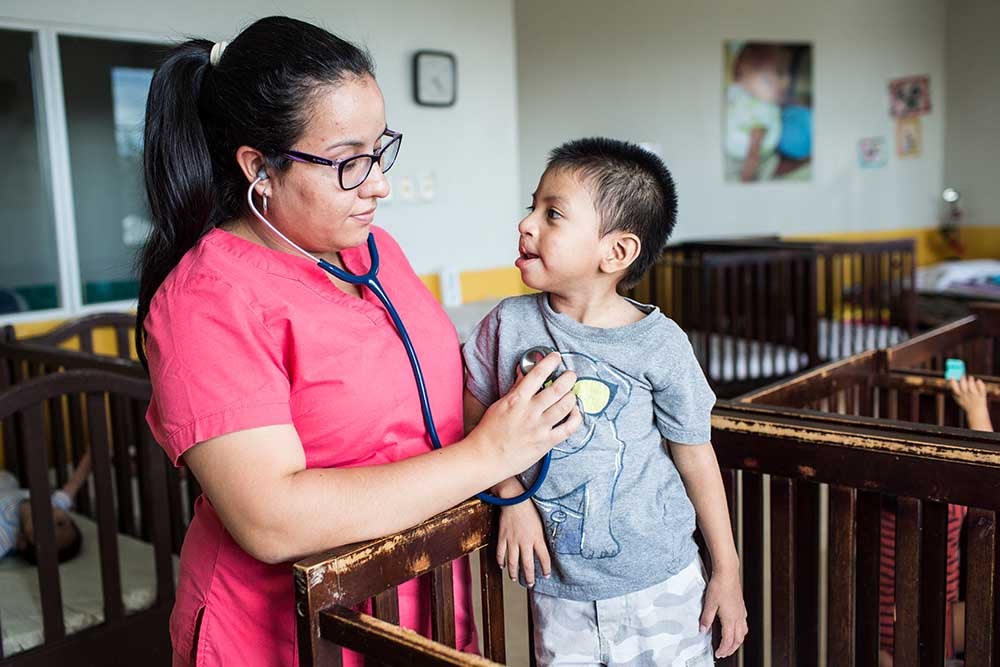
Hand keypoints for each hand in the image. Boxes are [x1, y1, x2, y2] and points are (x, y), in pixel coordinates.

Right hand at [472, 352, 580, 472]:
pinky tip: (574, 413)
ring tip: (571, 393)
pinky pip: (568, 428)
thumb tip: (524, 373)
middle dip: (568, 378)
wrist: (485, 458)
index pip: (537, 375)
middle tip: (571, 375)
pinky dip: (575, 418)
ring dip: (572, 396)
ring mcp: (539, 428)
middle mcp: (530, 412)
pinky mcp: (546, 443)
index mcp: (516, 400)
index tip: (556, 357)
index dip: (550, 362)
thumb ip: (515, 388)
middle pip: (557, 389)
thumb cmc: (489, 432)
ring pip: (565, 406)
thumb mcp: (500, 405)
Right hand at [494, 480, 549, 586]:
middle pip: (527, 565)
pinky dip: (501, 561)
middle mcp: (525, 542)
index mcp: (537, 538)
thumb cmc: (529, 507)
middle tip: (530, 584)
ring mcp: (512, 540)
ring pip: (513, 562)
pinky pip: (500, 553)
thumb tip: (543, 545)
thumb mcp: (541, 521)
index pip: (544, 558)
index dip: (546, 568)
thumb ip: (541, 535)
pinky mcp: (502, 537)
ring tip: (515, 579)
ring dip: (514, 573)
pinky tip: (502, 566)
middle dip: (529, 577)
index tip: (546, 575)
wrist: (514, 499)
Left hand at [699, 569, 747, 658]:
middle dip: (731, 649)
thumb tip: (703, 630)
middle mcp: (738, 617)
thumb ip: (706, 618)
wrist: (728, 573)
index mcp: (730, 618)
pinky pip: (744, 624)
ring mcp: (741, 612)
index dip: (724, 649)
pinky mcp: (741, 607)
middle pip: (738, 639)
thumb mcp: (709, 603)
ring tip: (731, 645)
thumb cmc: (719, 585)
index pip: (728, 640)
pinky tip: (736, 628)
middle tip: (724, 653)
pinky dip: (741, 632)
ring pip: (743, 633)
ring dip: (737, 642)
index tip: (718, 654)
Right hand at [949, 376, 993, 430]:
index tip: (952, 376)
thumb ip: (954, 390)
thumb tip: (951, 379)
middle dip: (962, 379)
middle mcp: (966, 395)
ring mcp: (974, 396)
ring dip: (970, 380)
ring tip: (970, 377)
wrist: (976, 412)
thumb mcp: (958, 398)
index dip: (952, 382)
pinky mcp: (982, 395)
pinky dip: (980, 383)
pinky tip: (978, 381)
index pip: (954, 388)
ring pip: (972, 386)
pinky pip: (981, 388)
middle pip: (963, 386)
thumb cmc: (966, 404)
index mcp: (959, 396)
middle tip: (962, 375)